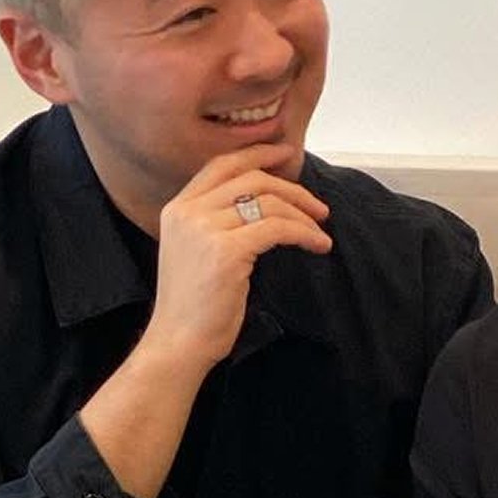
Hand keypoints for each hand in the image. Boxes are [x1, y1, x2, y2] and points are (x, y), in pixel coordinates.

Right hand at [139, 147, 331, 372]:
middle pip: (250, 179)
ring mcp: (205, 229)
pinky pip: (277, 228)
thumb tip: (264, 206)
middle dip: (291, 188)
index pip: (221, 165)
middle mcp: (188, 212)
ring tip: (320, 232)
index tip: (287, 154)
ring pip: (268, 202)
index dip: (257, 153)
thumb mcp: (197, 254)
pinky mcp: (226, 251)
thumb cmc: (194, 309)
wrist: (178, 344)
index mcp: (177, 209)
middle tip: (318, 206)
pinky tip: (318, 245)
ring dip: (302, 215)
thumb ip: (217, 224)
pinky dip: (304, 233)